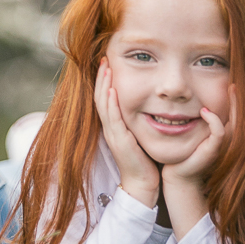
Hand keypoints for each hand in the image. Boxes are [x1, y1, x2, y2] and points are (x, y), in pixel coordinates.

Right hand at [94, 57, 158, 207]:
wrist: (142, 183)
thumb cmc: (144, 161)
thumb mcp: (138, 136)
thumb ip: (137, 122)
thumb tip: (144, 107)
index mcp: (113, 126)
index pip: (105, 99)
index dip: (104, 81)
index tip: (108, 64)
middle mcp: (110, 128)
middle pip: (100, 97)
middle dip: (102, 77)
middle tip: (104, 59)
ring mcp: (113, 134)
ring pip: (103, 104)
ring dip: (104, 85)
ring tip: (106, 68)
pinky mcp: (119, 140)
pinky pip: (112, 118)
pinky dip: (110, 103)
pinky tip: (111, 91)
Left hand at [162, 84, 236, 185]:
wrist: (179, 174)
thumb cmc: (184, 152)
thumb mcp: (194, 132)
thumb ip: (200, 118)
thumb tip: (200, 101)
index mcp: (224, 135)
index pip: (237, 114)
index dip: (238, 100)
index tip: (234, 84)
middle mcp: (228, 140)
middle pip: (241, 117)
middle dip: (240, 100)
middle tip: (236, 83)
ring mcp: (222, 146)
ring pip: (235, 122)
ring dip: (233, 105)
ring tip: (231, 89)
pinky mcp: (213, 150)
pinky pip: (219, 132)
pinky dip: (214, 120)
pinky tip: (204, 110)